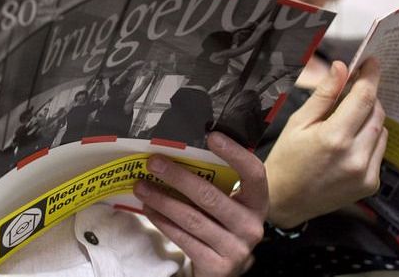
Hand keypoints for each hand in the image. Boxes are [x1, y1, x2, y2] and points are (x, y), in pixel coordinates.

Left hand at [133, 132, 267, 276]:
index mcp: (257, 203)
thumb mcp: (226, 204)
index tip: (212, 136)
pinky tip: (148, 209)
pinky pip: (183, 238)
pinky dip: (163, 221)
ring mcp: (235, 248)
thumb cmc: (219, 225)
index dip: (236, 153)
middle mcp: (251, 226)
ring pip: (192, 218)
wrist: (221, 269)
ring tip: (141, 186)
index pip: (254, 173)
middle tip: (153, 162)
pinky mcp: (217, 266)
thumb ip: (213, 183)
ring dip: (162, 199)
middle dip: (178, 177)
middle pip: (211, 196)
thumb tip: (175, 153)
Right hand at [264, 59, 386, 227]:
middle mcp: (355, 156)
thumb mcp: (297, 122)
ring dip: (369, 119)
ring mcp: (366, 172)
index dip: (370, 77)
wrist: (284, 200)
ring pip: (381, 130)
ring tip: (345, 122)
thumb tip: (340, 68)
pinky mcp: (371, 184)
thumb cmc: (285, 159)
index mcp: (334, 137)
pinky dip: (369, 140)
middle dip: (367, 97)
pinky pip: (379, 151)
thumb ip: (323, 95)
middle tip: (352, 91)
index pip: (364, 98)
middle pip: (376, 112)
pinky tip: (348, 144)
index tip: (371, 64)